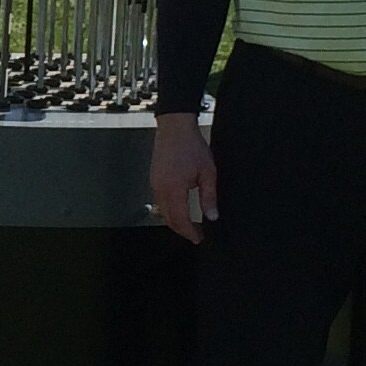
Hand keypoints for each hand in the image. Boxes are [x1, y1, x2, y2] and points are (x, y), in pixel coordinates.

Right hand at [151, 113, 218, 242]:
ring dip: (175, 221)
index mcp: (174, 189)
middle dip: (182, 230)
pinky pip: (159, 201)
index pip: (181, 220)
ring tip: (189, 224)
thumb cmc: (190, 145)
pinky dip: (169, 210)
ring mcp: (154, 184)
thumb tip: (212, 215)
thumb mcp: (207, 172)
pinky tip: (179, 209)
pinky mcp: (153, 179)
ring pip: (162, 212)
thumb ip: (209, 197)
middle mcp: (161, 189)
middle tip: (195, 234)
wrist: (175, 127)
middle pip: (169, 220)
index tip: (199, 238)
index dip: (190, 232)